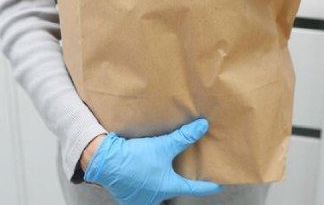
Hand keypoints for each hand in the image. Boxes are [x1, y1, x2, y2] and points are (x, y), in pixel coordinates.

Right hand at [84, 119, 223, 204]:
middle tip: (184, 170)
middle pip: (174, 188)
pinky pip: (142, 190)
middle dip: (179, 180)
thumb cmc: (135, 157)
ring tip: (160, 168)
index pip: (195, 189)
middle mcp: (156, 197)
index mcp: (168, 187)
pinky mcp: (128, 196)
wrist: (105, 162)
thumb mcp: (163, 145)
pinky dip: (146, 181)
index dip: (208, 186)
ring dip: (160, 180)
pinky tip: (143, 171)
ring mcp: (141, 199)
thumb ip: (184, 137)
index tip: (218, 184)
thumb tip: (203, 126)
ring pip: (157, 189)